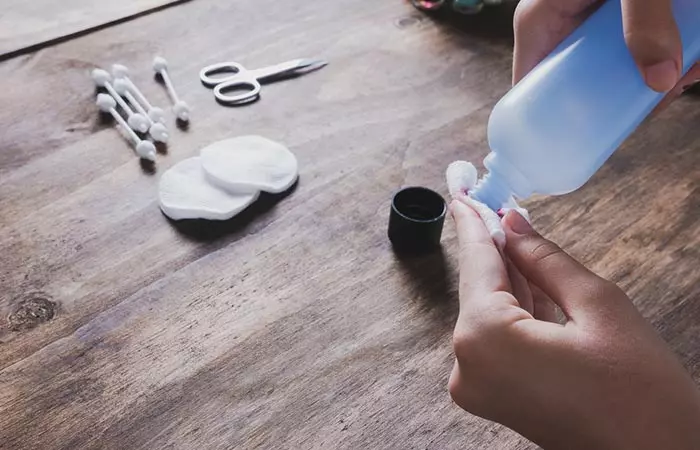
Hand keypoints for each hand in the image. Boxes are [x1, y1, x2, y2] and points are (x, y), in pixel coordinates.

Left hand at [448, 201, 699, 448]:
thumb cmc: (640, 390)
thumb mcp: (598, 305)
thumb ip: (544, 259)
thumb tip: (512, 223)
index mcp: (486, 339)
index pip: (477, 264)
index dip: (473, 223)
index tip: (462, 193)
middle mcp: (468, 365)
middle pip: (479, 288)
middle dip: (490, 246)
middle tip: (486, 202)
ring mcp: (477, 386)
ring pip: (488, 312)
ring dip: (503, 275)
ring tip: (507, 230)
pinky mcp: (494, 395)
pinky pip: (496, 338)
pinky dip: (511, 307)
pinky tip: (522, 275)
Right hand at [512, 0, 699, 109]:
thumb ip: (645, 23)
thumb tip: (660, 83)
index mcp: (541, 20)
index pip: (528, 88)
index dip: (549, 121)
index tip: (581, 144)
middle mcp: (563, 25)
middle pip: (579, 84)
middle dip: (622, 96)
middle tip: (660, 98)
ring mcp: (592, 22)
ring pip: (614, 67)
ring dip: (655, 74)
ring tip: (692, 68)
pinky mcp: (620, 18)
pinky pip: (637, 47)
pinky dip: (669, 52)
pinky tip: (694, 53)